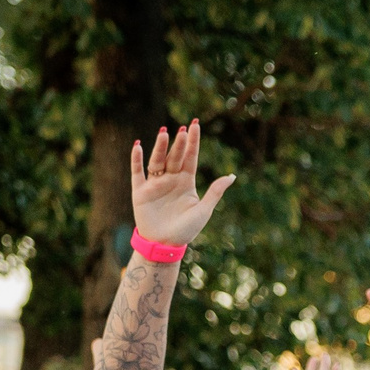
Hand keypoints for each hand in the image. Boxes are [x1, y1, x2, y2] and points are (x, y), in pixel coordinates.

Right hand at [128, 120, 236, 249]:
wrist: (165, 245)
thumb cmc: (186, 230)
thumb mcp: (204, 210)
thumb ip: (215, 192)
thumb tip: (232, 176)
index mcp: (186, 182)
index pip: (190, 157)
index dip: (193, 142)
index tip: (195, 125)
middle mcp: (170, 179)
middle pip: (175, 156)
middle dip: (179, 143)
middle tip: (183, 129)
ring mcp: (155, 184)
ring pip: (157, 160)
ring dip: (160, 147)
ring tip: (164, 133)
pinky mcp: (140, 191)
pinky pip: (137, 172)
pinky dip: (137, 160)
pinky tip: (139, 146)